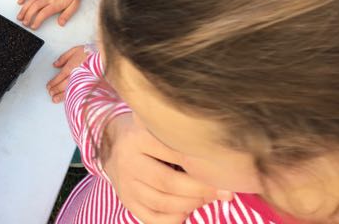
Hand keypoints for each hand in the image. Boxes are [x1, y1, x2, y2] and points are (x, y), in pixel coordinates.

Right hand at [17, 0, 79, 28]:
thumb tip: (61, 23)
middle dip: (28, 16)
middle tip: (25, 23)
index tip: (33, 26)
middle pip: (35, 7)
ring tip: (19, 17)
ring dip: (24, 9)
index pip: (44, 13)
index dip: (37, 20)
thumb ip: (67, 14)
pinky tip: (20, 2)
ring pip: (31, 0)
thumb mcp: (75, 4)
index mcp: (56, 3)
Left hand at [47, 45, 88, 102]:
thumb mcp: (74, 50)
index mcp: (71, 67)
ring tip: (55, 99)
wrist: (104, 56)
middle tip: (50, 93)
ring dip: (61, 96)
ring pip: (69, 91)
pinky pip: (78, 93)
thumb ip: (63, 58)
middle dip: (55, 90)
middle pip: (62, 86)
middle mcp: (76, 76)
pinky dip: (72, 97)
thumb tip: (55, 64)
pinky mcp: (88, 85)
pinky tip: (69, 100)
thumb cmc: (91, 53)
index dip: (52, 83)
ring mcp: (82, 82)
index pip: (59, 78)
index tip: (48, 86)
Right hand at [102, 114, 230, 223]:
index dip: (202, 165)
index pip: (175, 154)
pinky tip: (186, 210)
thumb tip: (220, 155)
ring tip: (207, 198)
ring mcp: (125, 184)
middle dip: (201, 190)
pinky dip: (175, 218)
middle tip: (223, 191)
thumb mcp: (157, 125)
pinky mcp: (127, 201)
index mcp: (138, 138)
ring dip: (191, 205)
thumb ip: (180, 135)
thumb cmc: (147, 134)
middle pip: (169, 183)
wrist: (112, 144)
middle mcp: (128, 161)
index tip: (225, 171)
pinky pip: (153, 219)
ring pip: (163, 203)